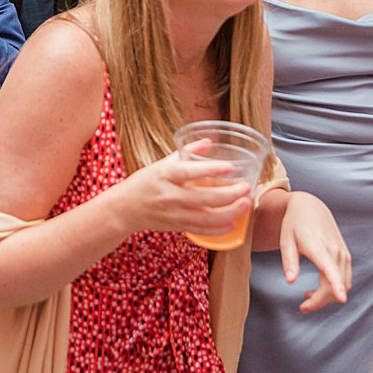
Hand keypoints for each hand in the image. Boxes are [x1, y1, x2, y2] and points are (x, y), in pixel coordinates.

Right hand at [113, 142, 252, 237]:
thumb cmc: (145, 182)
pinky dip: (219, 229)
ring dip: (230, 212)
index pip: (190, 172)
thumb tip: (209, 141)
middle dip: (229, 194)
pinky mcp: (177, 226)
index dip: (211, 170)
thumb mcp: (161, 163)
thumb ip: (187, 153)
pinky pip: (202, 230)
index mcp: (165, 175)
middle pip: (204, 198)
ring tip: (246, 203)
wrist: (125, 208)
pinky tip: (233, 223)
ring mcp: (174, 213)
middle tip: (246, 187)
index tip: (230, 167)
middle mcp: (170, 195)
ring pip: (207, 217)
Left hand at [277, 191, 351, 313]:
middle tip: (303, 307)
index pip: (329, 267)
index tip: (342, 298)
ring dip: (327, 297)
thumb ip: (288, 261)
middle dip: (321, 301)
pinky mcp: (346, 256)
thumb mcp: (285, 240)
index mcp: (317, 245)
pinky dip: (334, 289)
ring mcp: (342, 253)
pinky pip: (344, 278)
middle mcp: (334, 250)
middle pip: (335, 283)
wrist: (310, 207)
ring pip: (342, 284)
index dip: (336, 284)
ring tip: (307, 297)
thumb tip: (290, 281)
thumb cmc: (293, 224)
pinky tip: (317, 289)